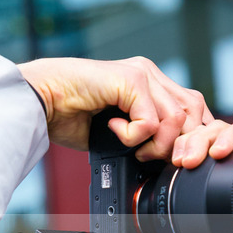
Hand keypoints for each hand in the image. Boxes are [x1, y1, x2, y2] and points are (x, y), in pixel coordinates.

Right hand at [17, 56, 211, 159]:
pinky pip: (151, 121)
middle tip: (150, 157)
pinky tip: (113, 130)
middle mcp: (150, 73)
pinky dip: (134, 137)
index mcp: (151, 83)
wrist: (39, 101)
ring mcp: (142, 72)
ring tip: (132, 147)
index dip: (190, 137)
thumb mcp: (121, 131)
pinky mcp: (131, 78)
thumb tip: (173, 157)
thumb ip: (149, 135)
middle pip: (193, 113)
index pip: (194, 109)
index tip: (173, 159)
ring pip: (175, 120)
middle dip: (178, 145)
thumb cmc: (71, 116)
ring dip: (155, 144)